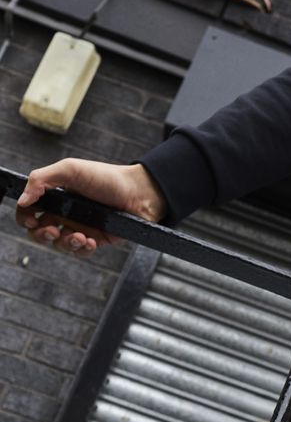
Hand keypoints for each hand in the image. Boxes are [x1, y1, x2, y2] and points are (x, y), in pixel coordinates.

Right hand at [16, 159, 165, 255]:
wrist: (139, 193)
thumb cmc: (106, 177)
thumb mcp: (70, 169)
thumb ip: (41, 180)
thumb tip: (21, 200)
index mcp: (56, 196)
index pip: (29, 210)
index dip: (25, 217)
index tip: (32, 220)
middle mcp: (65, 213)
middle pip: (39, 232)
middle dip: (41, 235)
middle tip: (53, 231)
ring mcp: (80, 227)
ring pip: (59, 245)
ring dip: (66, 243)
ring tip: (81, 236)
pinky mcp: (95, 239)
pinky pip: (80, 252)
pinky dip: (82, 249)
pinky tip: (91, 240)